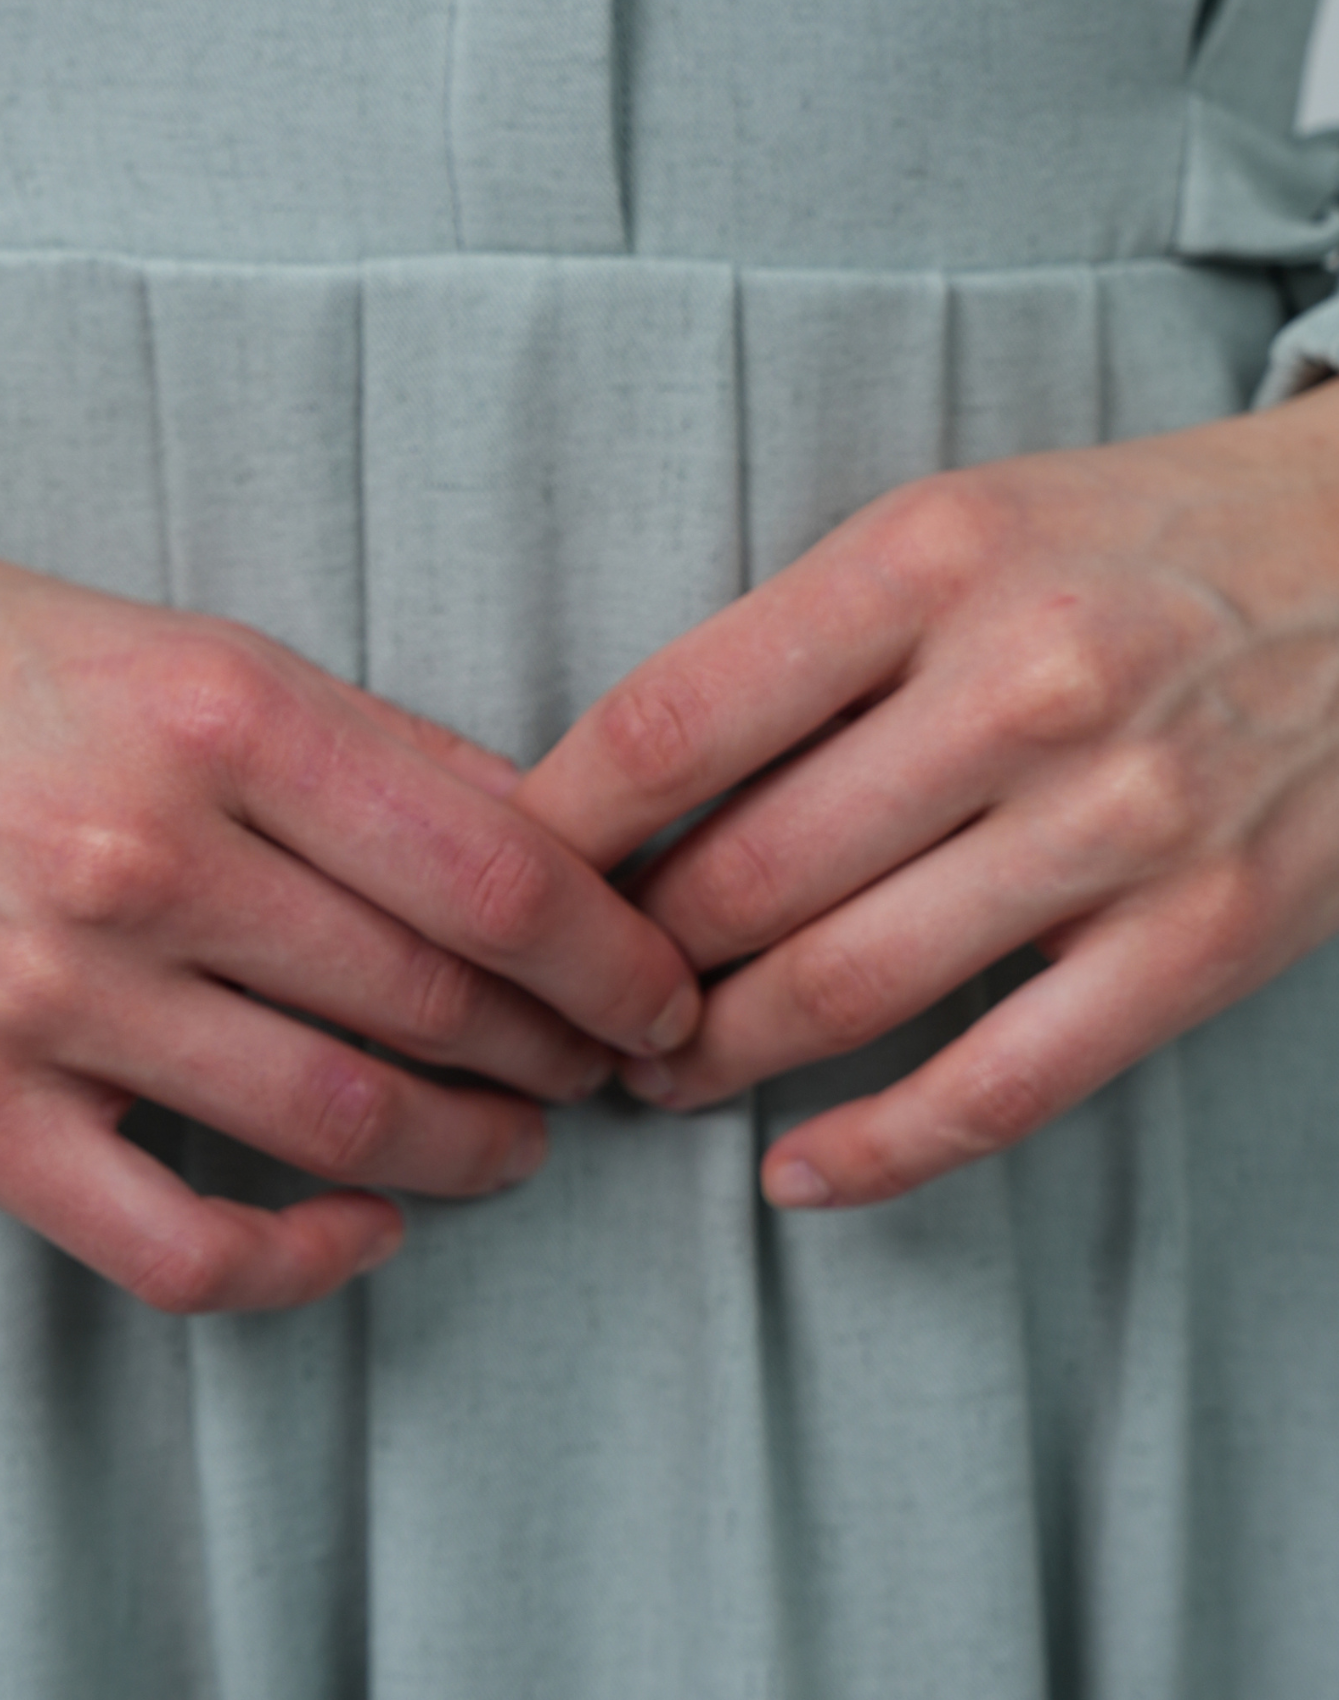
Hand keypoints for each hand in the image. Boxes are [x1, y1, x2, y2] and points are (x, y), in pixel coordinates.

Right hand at [0, 495, 697, 1311]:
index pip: (493, 872)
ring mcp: (46, 996)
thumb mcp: (172, 639)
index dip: (615, 954)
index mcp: (212, 710)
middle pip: (438, 1001)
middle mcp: (139, 854)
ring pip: (339, 1122)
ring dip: (471, 1153)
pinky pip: (179, 1245)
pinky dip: (306, 1259)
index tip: (662, 987)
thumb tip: (539, 838)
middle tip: (611, 1069)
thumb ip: (353, 741)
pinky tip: (366, 1229)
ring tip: (518, 1144)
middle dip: (565, 1054)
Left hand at [521, 385, 1338, 1210]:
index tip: (495, 889)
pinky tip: (793, 1173)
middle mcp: (1021, 686)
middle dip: (622, 970)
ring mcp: (1122, 823)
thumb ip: (802, 643)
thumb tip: (619, 795)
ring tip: (652, 1076)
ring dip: (714, 1060)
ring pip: (845, 987)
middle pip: (741, 875)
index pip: (672, 722)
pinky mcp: (1204, 939)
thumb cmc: (1127, 543)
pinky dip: (874, 1152)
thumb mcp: (952, 526)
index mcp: (928, 557)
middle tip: (565, 1009)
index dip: (555, 835)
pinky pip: (1000, 1089)